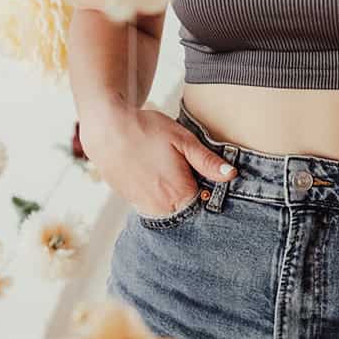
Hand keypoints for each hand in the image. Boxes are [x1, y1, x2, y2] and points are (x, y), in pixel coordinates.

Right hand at [80, 104, 237, 215]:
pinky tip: (155, 173)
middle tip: (185, 168)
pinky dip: (159, 194)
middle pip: (188, 209)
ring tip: (167, 168)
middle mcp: (162, 207)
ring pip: (170, 208)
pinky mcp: (131, 201)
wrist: (107, 129)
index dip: (210, 190)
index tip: (206, 175)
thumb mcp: (182, 139)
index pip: (206, 204)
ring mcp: (144, 207)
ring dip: (174, 195)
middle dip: (192, 193)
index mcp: (180, 194)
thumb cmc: (146, 130)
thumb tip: (231, 175)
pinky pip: (153, 205)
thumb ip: (207, 161)